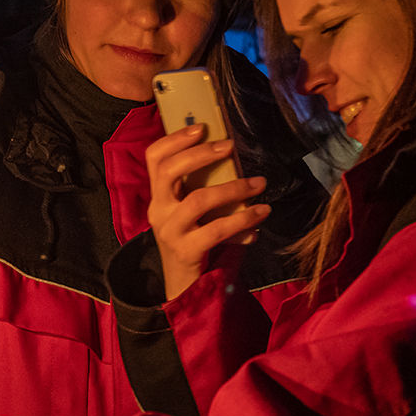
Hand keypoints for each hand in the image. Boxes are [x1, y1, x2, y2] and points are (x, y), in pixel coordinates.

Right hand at [145, 124, 270, 298]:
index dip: (175, 139)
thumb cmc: (195, 241)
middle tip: (230, 146)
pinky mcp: (186, 251)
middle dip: (200, 154)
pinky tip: (261, 213)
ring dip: (233, 188)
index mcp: (158, 196)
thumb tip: (234, 158)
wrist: (185, 287)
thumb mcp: (193, 212)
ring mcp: (170, 231)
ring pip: (198, 199)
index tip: (201, 127)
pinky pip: (217, 230)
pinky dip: (243, 219)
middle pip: (168, 171)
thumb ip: (203, 188)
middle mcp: (158, 211)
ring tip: (259, 183)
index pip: (153, 158)